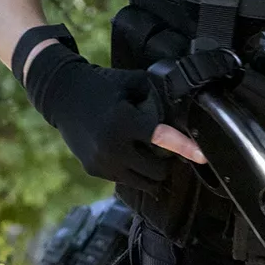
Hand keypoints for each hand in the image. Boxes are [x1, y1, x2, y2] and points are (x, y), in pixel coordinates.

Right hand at [20, 31, 204, 185]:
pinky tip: (130, 156)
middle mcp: (113, 147)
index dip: (185, 148)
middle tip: (166, 151)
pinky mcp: (95, 170)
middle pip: (155, 170)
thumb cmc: (100, 85)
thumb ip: (155, 94)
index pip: (161, 138)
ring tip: (150, 156)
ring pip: (142, 182)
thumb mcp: (130, 82)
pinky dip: (133, 172)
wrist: (61, 96)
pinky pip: (125, 179)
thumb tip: (181, 106)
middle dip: (166, 163)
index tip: (203, 157)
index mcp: (124, 121)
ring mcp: (103, 162)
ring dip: (151, 172)